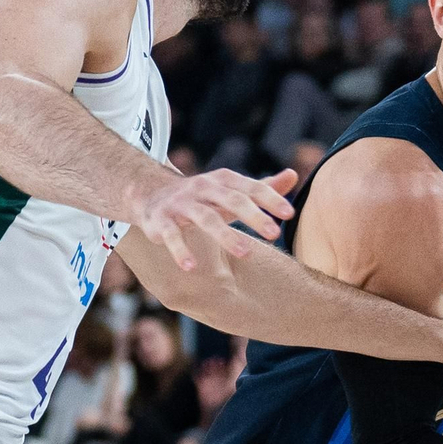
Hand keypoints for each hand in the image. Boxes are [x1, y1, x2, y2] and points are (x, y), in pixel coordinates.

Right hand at [131, 167, 297, 273]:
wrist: (149, 192)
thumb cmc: (201, 197)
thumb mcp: (230, 190)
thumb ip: (261, 187)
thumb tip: (293, 176)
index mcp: (223, 181)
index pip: (250, 187)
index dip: (270, 199)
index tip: (289, 214)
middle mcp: (203, 188)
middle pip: (231, 200)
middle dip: (253, 216)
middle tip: (275, 233)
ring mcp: (181, 204)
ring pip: (205, 218)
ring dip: (225, 235)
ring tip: (246, 252)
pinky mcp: (160, 220)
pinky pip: (171, 235)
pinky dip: (180, 250)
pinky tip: (190, 267)